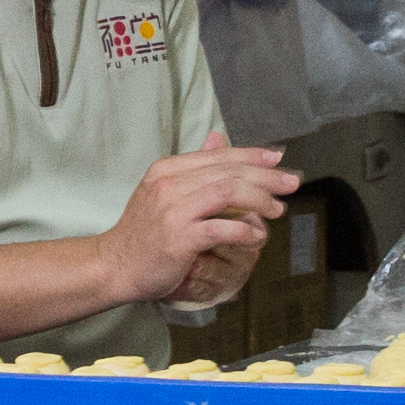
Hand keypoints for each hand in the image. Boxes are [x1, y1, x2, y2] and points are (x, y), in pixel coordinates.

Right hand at [107, 144, 294, 304]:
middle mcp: (169, 185)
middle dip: (266, 176)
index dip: (252, 156)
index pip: (218, 155)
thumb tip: (219, 139)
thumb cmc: (143, 233)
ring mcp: (173, 211)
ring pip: (228, 193)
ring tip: (278, 209)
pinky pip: (221, 228)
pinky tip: (257, 236)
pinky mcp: (179, 238)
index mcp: (167, 169)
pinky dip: (245, 230)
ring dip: (260, 200)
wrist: (114, 266)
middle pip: (228, 172)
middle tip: (290, 183)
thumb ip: (193, 166)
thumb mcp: (163, 191)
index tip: (278, 160)